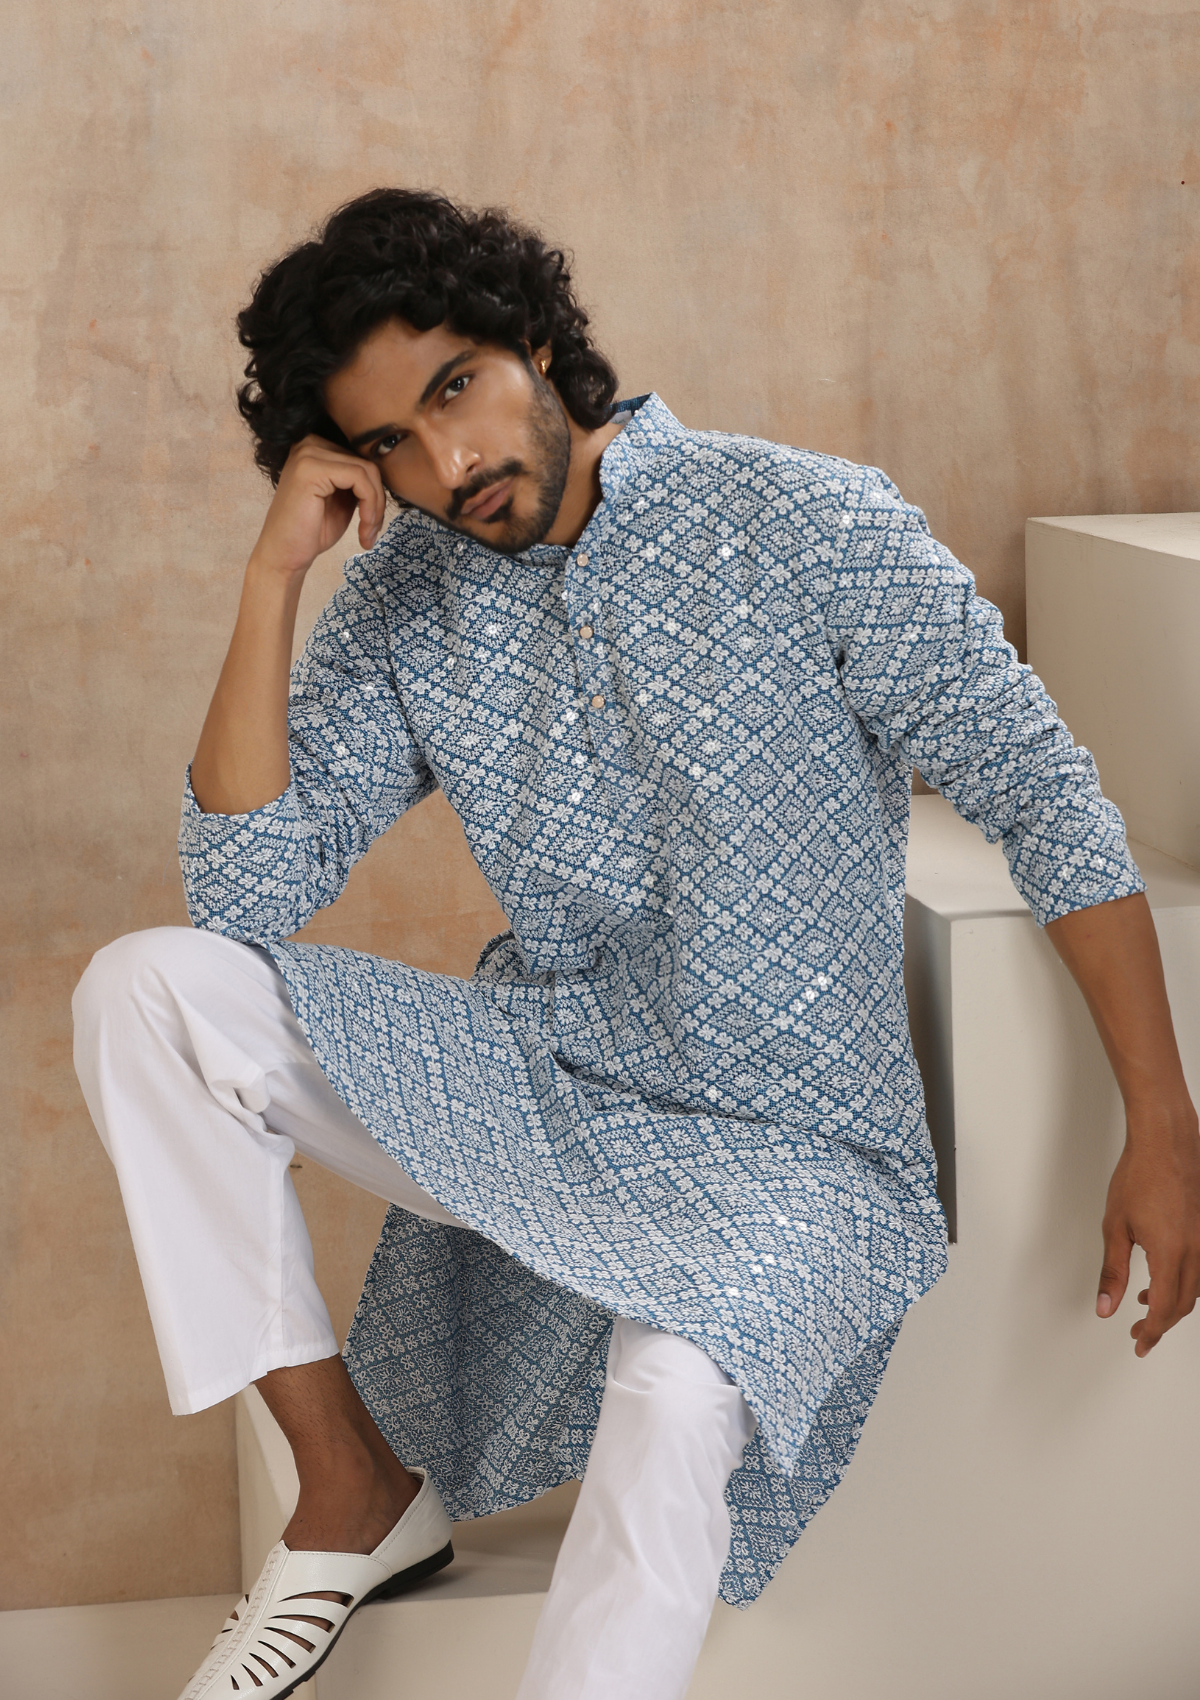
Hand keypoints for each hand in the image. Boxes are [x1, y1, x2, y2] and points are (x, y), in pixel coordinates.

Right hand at [250, 435, 387, 579]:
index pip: (361, 461)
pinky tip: (363, 529)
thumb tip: (387, 472)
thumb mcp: (342, 499)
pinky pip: (360, 478)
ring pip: (367, 471)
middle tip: (372, 532)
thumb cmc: (311, 532)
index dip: (375, 493)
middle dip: (378, 501)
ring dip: (376, 507)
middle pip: (367, 464)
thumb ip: (358, 482)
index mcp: (316, 448)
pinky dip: (370, 506)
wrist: (284, 556)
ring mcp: (308, 453)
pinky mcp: (311, 469)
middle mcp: (309, 444)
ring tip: (368, 533)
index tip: (373, 524)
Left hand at [1097, 1108, 1199, 1354]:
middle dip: (1162, 1323)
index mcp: (1171, 1253)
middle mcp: (1196, 1250)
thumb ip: (1113, 1272)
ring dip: (1174, 1302)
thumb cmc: (1138, 1176)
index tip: (1139, 1344)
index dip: (1152, 1332)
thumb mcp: (1115, 1227)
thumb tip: (1105, 1308)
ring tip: (1146, 1302)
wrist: (1166, 1141)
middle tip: (1140, 1332)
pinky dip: (1184, 1281)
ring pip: (1196, 1287)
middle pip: (1185, 1303)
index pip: (1165, 1309)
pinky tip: (1162, 1275)